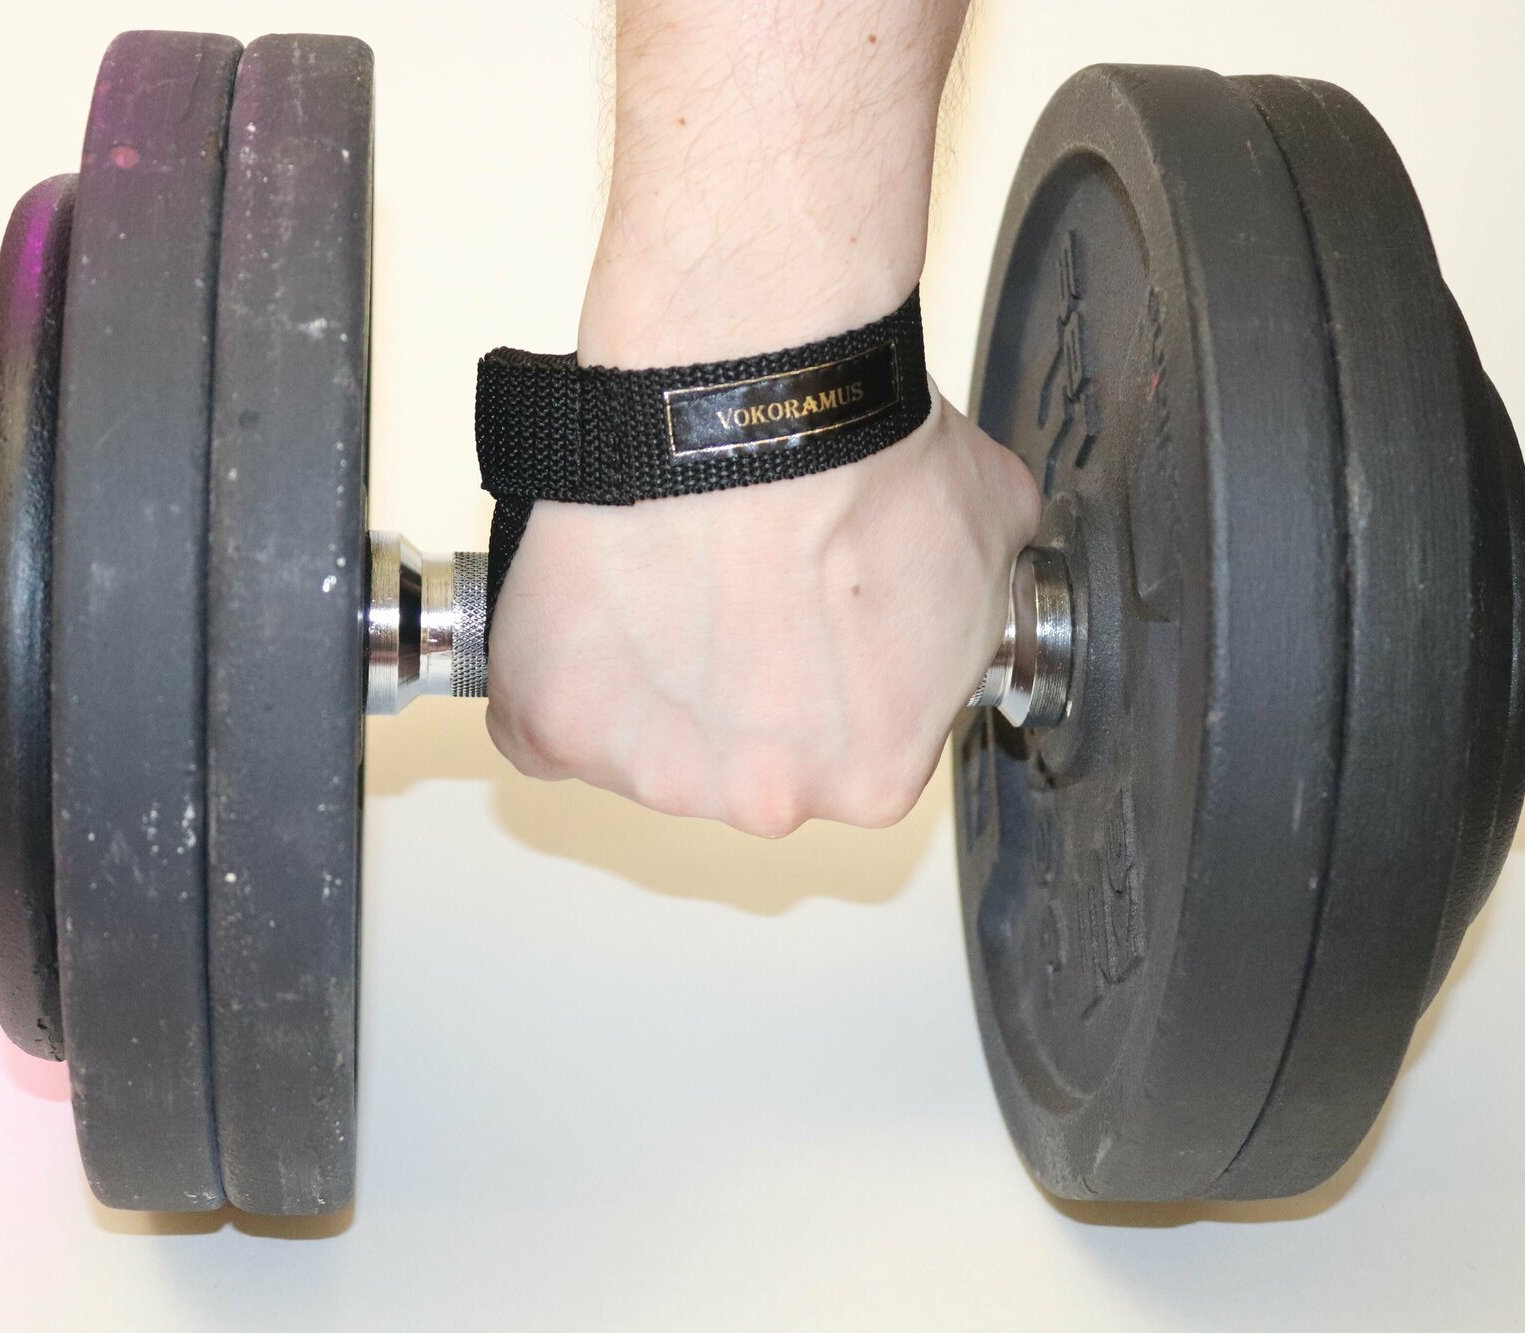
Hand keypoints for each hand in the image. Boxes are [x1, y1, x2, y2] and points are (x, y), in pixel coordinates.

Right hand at [484, 396, 1039, 835]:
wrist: (750, 395)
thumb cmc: (860, 459)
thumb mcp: (989, 540)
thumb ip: (971, 614)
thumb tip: (963, 595)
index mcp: (869, 776)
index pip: (840, 759)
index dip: (824, 684)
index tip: (805, 628)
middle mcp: (762, 798)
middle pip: (737, 768)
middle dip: (735, 693)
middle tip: (731, 596)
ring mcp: (650, 768)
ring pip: (634, 747)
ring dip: (641, 684)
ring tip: (660, 579)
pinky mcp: (554, 721)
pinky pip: (535, 724)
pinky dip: (551, 676)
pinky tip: (588, 610)